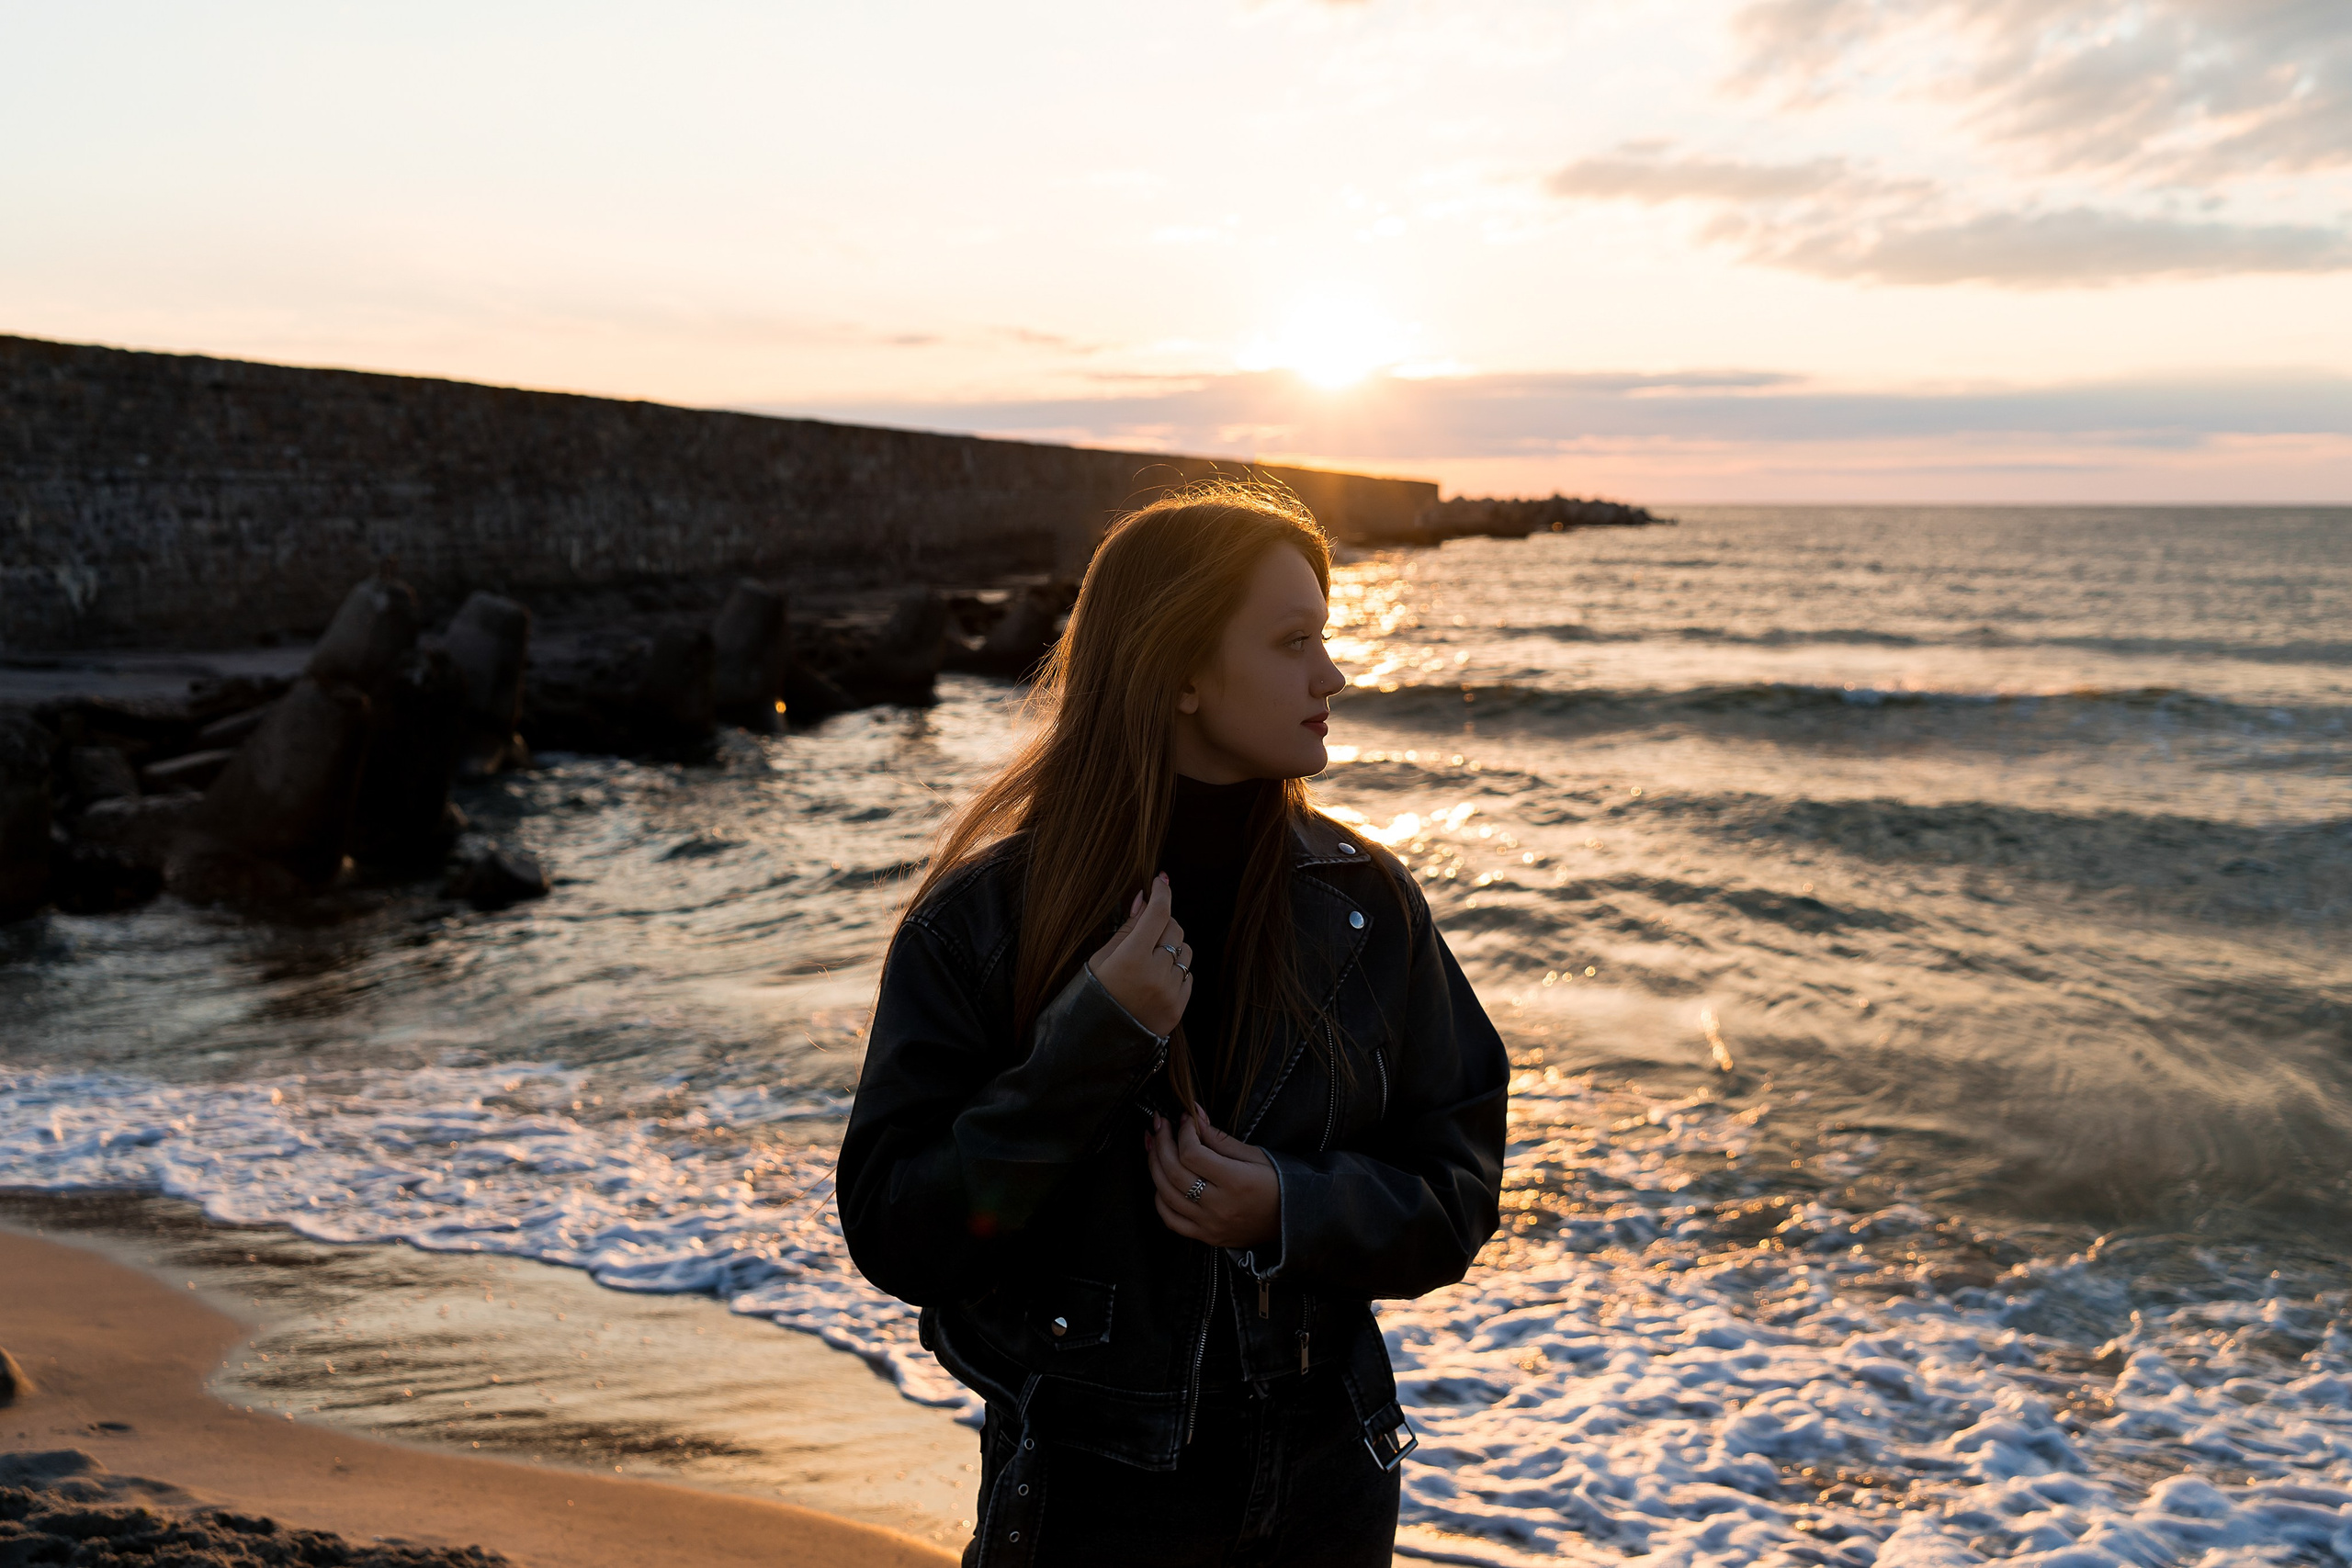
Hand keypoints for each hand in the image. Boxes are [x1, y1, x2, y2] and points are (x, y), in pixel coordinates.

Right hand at [1086, 873, 1190, 1038]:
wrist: (1100, 1040)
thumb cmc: (1096, 993)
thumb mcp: (1103, 957)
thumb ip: (1128, 927)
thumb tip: (1145, 898)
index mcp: (1131, 958)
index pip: (1157, 913)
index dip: (1162, 893)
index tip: (1161, 881)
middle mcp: (1154, 973)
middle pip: (1174, 929)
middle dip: (1163, 924)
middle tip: (1146, 932)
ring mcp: (1169, 992)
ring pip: (1185, 952)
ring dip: (1172, 949)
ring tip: (1150, 962)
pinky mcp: (1179, 1007)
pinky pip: (1188, 976)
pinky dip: (1175, 973)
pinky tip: (1155, 982)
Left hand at [1146, 1105, 1279, 1249]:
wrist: (1290, 1221)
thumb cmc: (1276, 1183)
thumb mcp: (1254, 1155)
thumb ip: (1219, 1139)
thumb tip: (1194, 1117)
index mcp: (1236, 1182)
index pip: (1193, 1154)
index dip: (1184, 1131)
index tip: (1185, 1118)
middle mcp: (1219, 1206)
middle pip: (1174, 1172)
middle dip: (1162, 1142)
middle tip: (1160, 1124)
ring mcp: (1210, 1224)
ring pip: (1166, 1194)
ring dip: (1154, 1166)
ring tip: (1153, 1145)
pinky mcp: (1205, 1237)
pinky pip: (1170, 1220)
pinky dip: (1159, 1198)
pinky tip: (1160, 1179)